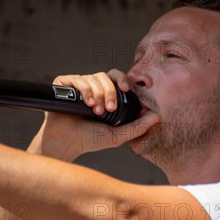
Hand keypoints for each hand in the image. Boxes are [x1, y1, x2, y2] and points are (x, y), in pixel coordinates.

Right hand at [28, 71, 158, 160]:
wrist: (66, 143)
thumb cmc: (90, 140)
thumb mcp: (118, 135)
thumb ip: (138, 126)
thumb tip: (157, 116)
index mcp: (105, 96)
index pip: (116, 78)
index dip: (123, 79)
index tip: (126, 89)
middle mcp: (92, 88)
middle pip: (106, 76)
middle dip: (110, 91)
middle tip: (109, 108)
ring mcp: (78, 86)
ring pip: (93, 77)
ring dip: (98, 94)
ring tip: (96, 111)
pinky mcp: (63, 85)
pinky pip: (77, 79)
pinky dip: (84, 89)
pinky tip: (86, 103)